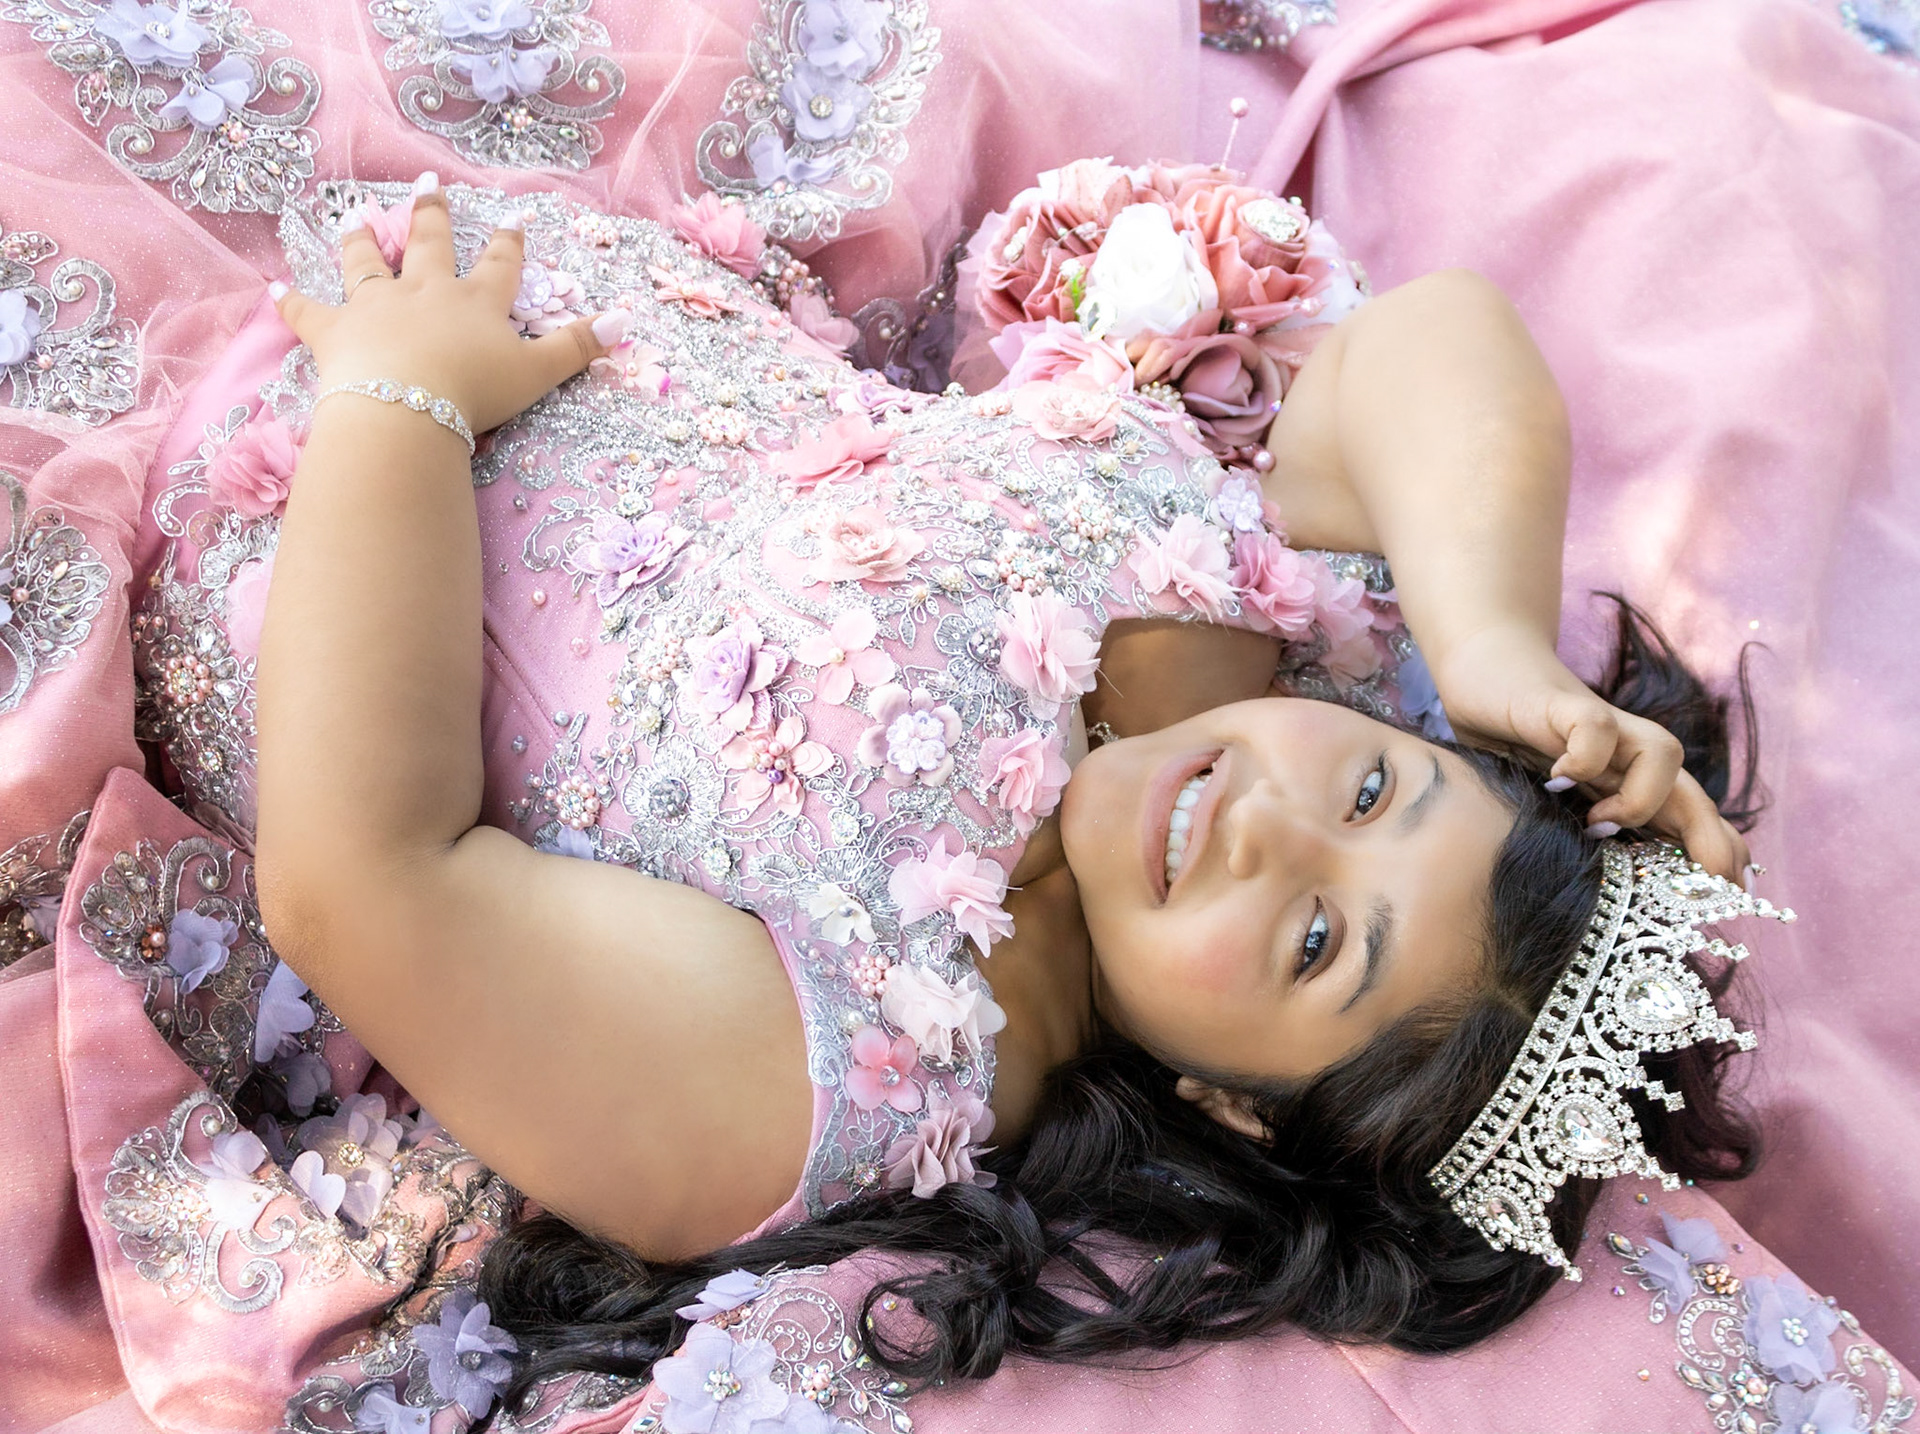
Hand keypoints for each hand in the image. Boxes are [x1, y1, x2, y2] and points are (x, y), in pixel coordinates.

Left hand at [269, 173, 629, 437]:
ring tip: (356, 218)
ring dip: (360, 240)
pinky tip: (272, 289)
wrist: (407, 410)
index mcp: (476, 302)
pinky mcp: (334, 332)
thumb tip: (627, 320)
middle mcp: (425, 292)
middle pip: (430, 245)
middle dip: (432, 218)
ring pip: (366, 263)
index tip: (512, 221)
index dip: (509, 244)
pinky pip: (307, 313)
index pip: (499, 265)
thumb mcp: (539, 373)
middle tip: (429, 189)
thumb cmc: (475, 393)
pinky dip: (290, 303)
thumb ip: (579, 347)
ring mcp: (375, 307)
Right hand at [1429, 624, 1750, 881]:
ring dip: (1642, 799)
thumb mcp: (1548, 795)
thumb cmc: (1513, 739)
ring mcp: (1601, 727)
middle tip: (1715, 884)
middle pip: (1692, 794)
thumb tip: (1595, 896)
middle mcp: (1626, 754)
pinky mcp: (1562, 704)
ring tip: (1597, 824)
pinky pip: (1595, 727)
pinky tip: (1557, 779)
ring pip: (1663, 753)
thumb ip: (1575, 828)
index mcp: (1627, 781)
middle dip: (1712, 839)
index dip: (1719, 854)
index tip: (1728, 898)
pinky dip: (1585, 757)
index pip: (1693, 818)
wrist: (1484, 664)